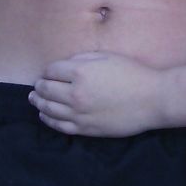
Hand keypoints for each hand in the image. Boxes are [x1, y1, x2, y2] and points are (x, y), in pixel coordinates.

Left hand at [28, 51, 163, 136]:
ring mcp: (78, 113)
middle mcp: (74, 94)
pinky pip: (58, 125)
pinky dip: (48, 119)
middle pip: (46, 90)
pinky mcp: (84, 128)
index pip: (52, 71)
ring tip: (34, 99)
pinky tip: (44, 115)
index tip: (49, 71)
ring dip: (39, 102)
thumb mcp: (108, 57)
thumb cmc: (132, 73)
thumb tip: (67, 64)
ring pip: (48, 109)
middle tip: (37, 85)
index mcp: (80, 72)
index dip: (48, 70)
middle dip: (40, 86)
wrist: (151, 99)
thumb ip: (84, 58)